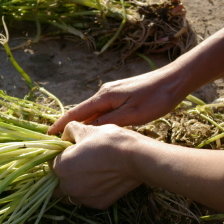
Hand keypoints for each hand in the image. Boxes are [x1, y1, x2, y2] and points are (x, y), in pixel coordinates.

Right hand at [48, 66, 186, 134]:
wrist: (175, 80)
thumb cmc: (156, 98)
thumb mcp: (132, 115)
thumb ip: (109, 122)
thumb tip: (87, 130)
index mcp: (104, 97)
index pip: (76, 113)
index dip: (61, 124)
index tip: (48, 135)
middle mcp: (104, 93)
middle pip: (82, 112)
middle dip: (68, 126)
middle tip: (58, 143)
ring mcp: (113, 92)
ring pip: (92, 111)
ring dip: (82, 124)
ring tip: (73, 139)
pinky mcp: (121, 94)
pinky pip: (102, 109)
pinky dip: (94, 120)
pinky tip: (95, 129)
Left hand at [52, 122, 142, 208]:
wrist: (135, 158)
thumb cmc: (108, 141)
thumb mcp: (86, 129)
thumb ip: (69, 130)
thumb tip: (65, 135)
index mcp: (60, 168)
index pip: (50, 163)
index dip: (59, 156)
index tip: (70, 151)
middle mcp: (68, 187)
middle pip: (56, 184)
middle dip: (62, 176)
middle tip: (77, 164)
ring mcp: (83, 198)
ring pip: (71, 195)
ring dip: (74, 187)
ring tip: (89, 174)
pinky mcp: (98, 204)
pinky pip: (88, 199)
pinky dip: (91, 192)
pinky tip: (102, 180)